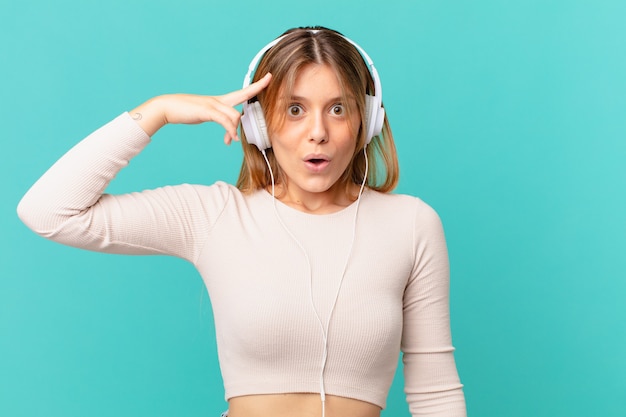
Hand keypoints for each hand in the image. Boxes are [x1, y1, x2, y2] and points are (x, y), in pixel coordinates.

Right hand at [130, 73, 271, 142]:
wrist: (166, 107)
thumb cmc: (185, 111)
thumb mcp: (206, 115)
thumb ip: (219, 121)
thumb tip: (230, 131)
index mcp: (219, 100)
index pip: (241, 92)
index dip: (255, 85)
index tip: (268, 78)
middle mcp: (218, 100)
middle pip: (242, 94)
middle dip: (257, 87)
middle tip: (270, 79)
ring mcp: (213, 104)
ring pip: (234, 114)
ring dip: (235, 129)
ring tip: (229, 139)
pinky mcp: (207, 111)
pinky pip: (224, 120)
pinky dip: (229, 130)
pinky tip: (229, 139)